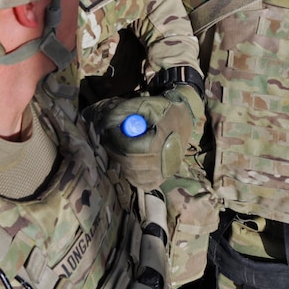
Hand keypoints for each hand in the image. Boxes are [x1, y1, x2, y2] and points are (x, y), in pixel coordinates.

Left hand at [86, 85, 202, 189]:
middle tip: (109, 140)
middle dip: (115, 151)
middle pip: (129, 164)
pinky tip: (131, 162)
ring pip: (134, 175)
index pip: (127, 149)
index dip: (114, 140)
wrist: (185, 115)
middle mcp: (162, 163)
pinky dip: (133, 175)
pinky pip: (143, 183)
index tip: (107, 130)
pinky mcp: (164, 177)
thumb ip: (122, 112)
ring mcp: (163, 173)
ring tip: (120, 149)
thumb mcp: (143, 104)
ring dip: (122, 163)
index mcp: (158, 145)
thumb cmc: (163, 109)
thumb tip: (104, 125)